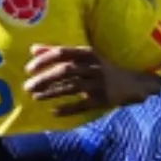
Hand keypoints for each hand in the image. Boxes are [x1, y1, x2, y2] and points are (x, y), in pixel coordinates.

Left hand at [24, 45, 160, 116]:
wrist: (132, 84)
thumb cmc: (101, 68)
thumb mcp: (84, 56)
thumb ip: (58, 51)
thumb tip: (33, 49)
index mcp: (88, 53)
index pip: (62, 53)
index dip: (44, 60)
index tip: (29, 69)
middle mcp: (94, 67)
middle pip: (65, 70)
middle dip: (44, 78)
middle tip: (28, 86)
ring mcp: (99, 84)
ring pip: (71, 87)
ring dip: (51, 93)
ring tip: (35, 97)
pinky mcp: (102, 100)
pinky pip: (81, 105)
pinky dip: (67, 109)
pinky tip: (53, 111)